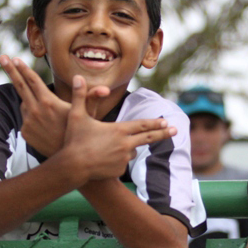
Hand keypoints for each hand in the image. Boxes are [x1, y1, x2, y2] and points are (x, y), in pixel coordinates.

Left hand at [0, 55, 108, 155]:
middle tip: (1, 57)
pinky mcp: (25, 132)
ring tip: (45, 108)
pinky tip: (44, 122)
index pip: (33, 80)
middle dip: (10, 70)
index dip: (23, 68)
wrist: (69, 160)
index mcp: (48, 102)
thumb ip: (92, 98)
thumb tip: (104, 89)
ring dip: (30, 100)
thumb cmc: (81, 134)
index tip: (15, 58)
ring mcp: (28, 122)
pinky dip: (31, 115)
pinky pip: (25, 118)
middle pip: (19, 86)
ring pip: (25, 103)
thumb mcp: (87, 114)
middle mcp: (35, 111)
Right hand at [62, 75, 177, 181]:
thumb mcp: (77, 116)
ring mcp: (123, 159)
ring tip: (110, 148)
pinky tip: (105, 160)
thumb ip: (80, 96)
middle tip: (175, 130)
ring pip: (131, 151)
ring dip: (128, 147)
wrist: (72, 167)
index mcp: (118, 130)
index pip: (142, 125)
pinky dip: (118, 160)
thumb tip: (77, 77)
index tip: (166, 122)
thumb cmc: (74, 140)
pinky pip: (122, 163)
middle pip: (148, 138)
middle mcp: (125, 144)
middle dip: (163, 134)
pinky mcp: (119, 170)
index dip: (155, 123)